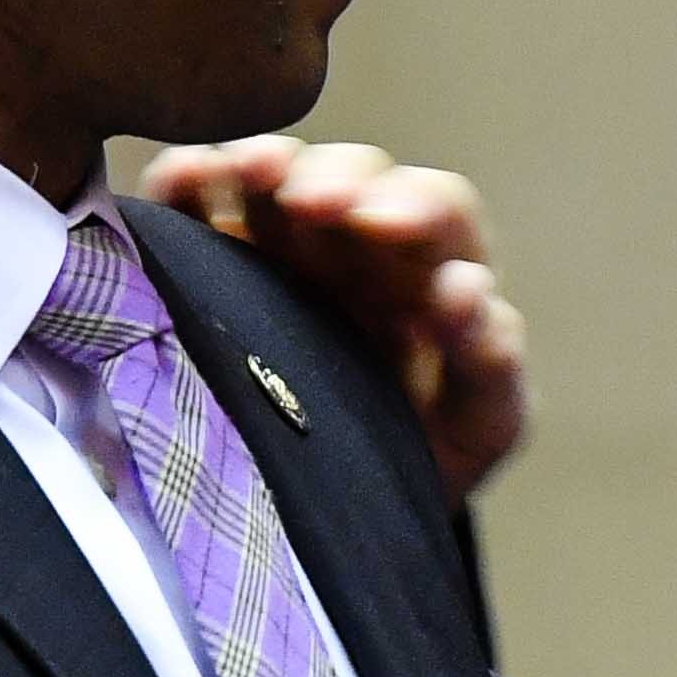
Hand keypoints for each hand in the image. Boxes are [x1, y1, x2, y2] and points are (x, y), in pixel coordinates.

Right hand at [137, 134, 531, 496]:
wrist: (339, 513)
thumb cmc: (419, 462)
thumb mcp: (474, 429)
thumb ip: (492, 371)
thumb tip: (472, 292)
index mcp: (432, 276)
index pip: (440, 212)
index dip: (417, 205)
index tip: (384, 222)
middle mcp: (361, 250)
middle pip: (358, 178)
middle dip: (339, 179)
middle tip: (314, 202)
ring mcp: (284, 250)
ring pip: (280, 178)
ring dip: (266, 164)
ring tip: (250, 171)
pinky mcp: (213, 265)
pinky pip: (197, 205)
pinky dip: (188, 182)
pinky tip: (184, 179)